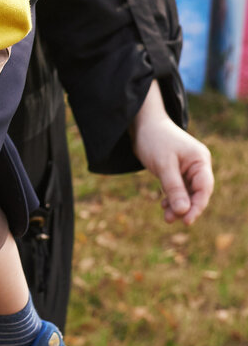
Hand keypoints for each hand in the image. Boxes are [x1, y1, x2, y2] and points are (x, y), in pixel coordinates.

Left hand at [130, 80, 213, 225]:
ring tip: (166, 216)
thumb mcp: (164, 165)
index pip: (204, 188)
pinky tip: (163, 204)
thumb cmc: (154, 139)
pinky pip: (178, 189)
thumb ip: (174, 188)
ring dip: (177, 205)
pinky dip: (172, 198)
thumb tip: (184, 211)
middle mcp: (197, 165)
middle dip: (185, 208)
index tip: (187, 221)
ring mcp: (188, 168)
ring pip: (186, 193)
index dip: (197, 207)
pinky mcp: (177, 170)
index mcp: (200, 160)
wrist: (142, 123)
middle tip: (169, 219)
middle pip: (196, 193)